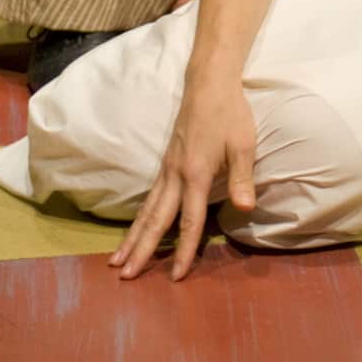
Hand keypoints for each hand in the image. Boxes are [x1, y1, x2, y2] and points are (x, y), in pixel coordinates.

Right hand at [109, 75, 257, 282]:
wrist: (209, 84)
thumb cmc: (230, 114)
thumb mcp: (243, 144)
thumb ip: (242, 179)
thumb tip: (245, 209)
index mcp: (196, 174)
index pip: (190, 221)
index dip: (185, 251)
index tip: (176, 277)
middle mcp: (176, 175)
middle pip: (157, 220)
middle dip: (142, 250)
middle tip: (125, 277)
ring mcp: (167, 169)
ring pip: (147, 210)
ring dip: (132, 237)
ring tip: (116, 261)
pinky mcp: (166, 163)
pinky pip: (149, 197)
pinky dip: (139, 218)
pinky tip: (134, 230)